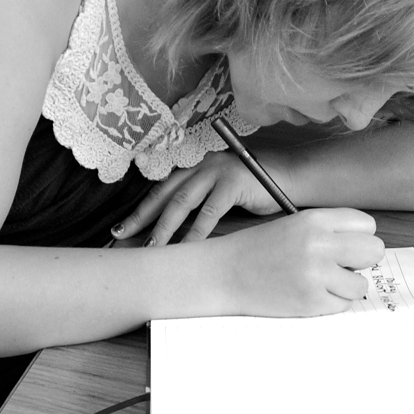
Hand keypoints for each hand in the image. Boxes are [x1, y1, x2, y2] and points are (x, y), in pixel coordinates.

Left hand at [111, 150, 286, 246]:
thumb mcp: (222, 192)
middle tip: (123, 235)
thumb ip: (200, 202)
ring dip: (164, 228)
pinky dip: (195, 233)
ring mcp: (216, 172)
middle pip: (164, 194)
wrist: (290, 177)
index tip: (123, 226)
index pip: (161, 189)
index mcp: (195, 167)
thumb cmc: (255, 188)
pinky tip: (186, 248)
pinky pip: (208, 213)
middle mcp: (201, 165)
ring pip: (181, 203)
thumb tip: (176, 229)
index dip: (141, 209)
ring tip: (152, 248)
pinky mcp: (232, 184)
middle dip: (142, 217)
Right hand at [212, 208, 383, 316]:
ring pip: (361, 284)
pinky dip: (330, 303)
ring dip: (345, 286)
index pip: (367, 225)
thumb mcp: (293, 226)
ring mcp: (316, 274)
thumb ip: (329, 231)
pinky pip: (343, 305)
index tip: (345, 246)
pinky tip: (309, 294)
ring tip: (320, 282)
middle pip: (374, 251)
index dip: (359, 238)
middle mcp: (318, 244)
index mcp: (314, 220)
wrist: (223, 274)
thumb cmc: (257, 250)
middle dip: (361, 261)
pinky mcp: (311, 301)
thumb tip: (367, 248)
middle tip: (341, 266)